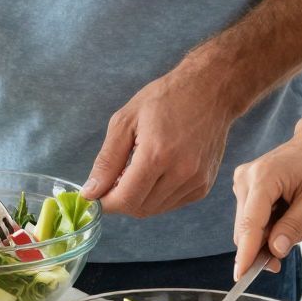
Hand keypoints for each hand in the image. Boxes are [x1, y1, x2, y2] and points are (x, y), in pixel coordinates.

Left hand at [82, 61, 238, 216]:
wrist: (210, 91)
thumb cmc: (165, 99)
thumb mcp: (126, 121)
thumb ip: (107, 160)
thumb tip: (91, 192)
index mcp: (157, 155)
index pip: (125, 199)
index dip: (105, 202)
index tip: (95, 194)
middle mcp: (180, 173)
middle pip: (139, 208)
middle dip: (120, 200)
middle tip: (115, 178)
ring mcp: (196, 181)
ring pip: (155, 209)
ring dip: (139, 198)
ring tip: (136, 171)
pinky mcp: (204, 186)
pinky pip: (172, 203)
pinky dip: (157, 196)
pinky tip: (156, 173)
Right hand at [233, 120, 301, 275]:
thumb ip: (293, 226)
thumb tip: (274, 251)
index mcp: (263, 178)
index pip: (250, 224)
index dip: (246, 253)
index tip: (241, 276)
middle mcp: (246, 179)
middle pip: (246, 228)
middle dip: (263, 247)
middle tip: (289, 251)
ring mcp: (243, 181)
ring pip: (248, 225)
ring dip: (269, 235)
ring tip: (298, 223)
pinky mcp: (246, 185)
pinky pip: (252, 217)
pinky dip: (268, 225)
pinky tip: (288, 216)